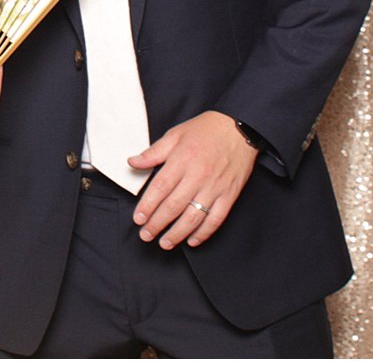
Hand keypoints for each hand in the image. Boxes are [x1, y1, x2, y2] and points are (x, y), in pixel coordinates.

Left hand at [128, 110, 257, 249]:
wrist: (240, 128)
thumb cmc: (206, 130)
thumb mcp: (175, 134)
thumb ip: (153, 152)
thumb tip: (132, 162)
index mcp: (182, 160)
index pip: (160, 188)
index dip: (147, 206)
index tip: (138, 218)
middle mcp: (198, 176)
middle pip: (173, 206)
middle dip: (157, 224)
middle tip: (146, 235)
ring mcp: (215, 187)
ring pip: (193, 217)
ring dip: (177, 233)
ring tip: (165, 243)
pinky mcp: (229, 195)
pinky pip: (215, 219)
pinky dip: (204, 233)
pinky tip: (192, 240)